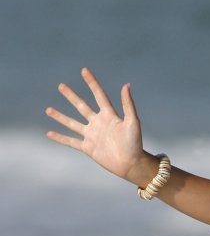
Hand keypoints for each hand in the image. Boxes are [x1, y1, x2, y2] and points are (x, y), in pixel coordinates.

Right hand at [46, 68, 147, 183]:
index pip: (99, 95)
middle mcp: (98, 123)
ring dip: (60, 117)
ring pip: (72, 123)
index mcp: (109, 115)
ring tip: (48, 110)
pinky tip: (49, 133)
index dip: (92, 82)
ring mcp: (92, 135)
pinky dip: (60, 138)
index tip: (84, 70)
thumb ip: (128, 104)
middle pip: (81, 106)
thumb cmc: (135, 143)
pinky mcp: (88, 148)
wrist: (131, 164)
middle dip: (71, 96)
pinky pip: (71, 142)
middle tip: (61, 86)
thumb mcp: (133, 122)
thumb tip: (126, 85)